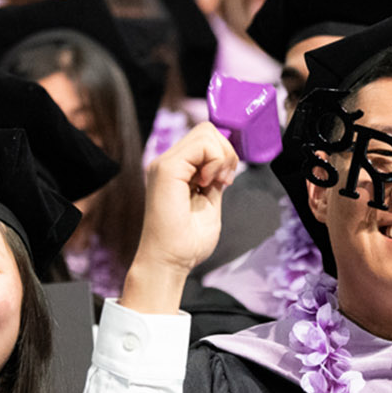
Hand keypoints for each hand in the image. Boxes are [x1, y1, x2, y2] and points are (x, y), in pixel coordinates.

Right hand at [123, 123, 238, 312]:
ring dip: (222, 156)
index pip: (204, 139)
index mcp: (177, 170)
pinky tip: (208, 183)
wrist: (170, 262)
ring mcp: (165, 164)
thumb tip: (225, 163)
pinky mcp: (167, 169)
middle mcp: (168, 162)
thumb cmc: (187, 243)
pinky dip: (215, 161)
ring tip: (216, 183)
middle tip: (223, 181)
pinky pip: (201, 144)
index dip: (223, 153)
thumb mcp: (210, 202)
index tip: (225, 180)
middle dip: (226, 151)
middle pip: (207, 130)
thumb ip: (214, 181)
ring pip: (206, 132)